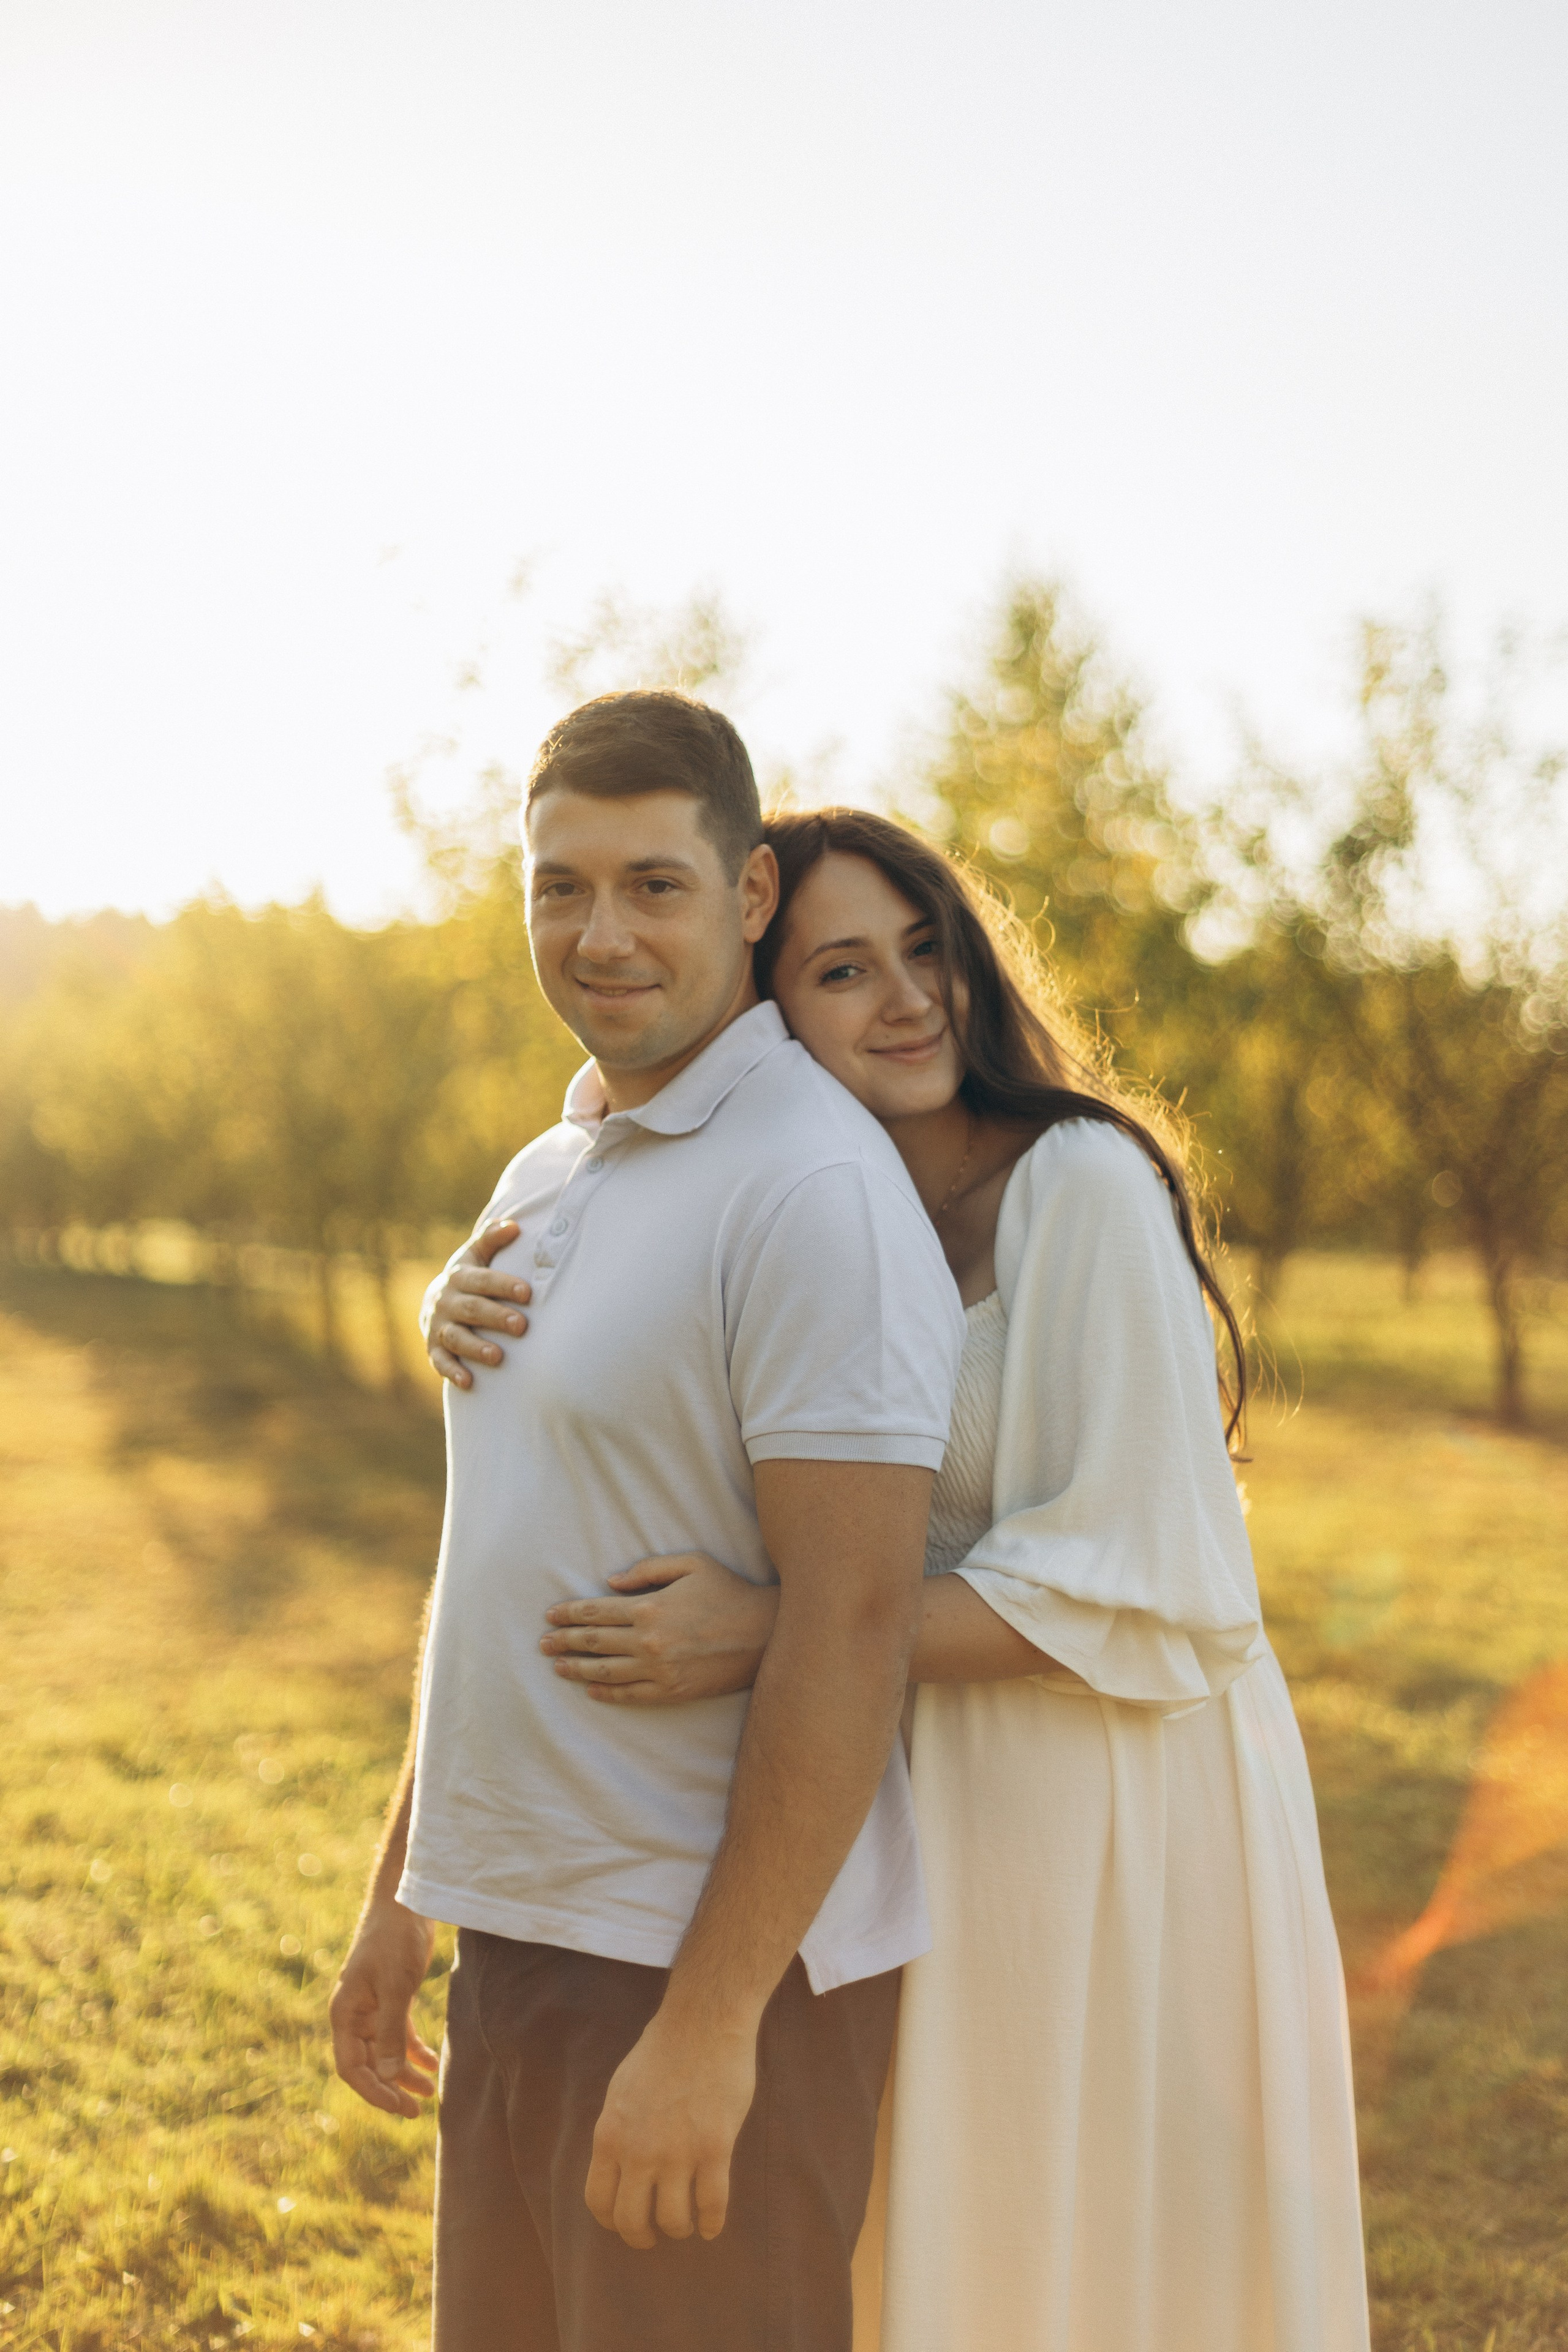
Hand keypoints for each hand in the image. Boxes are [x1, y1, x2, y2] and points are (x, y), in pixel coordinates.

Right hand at [329, 1902, 438, 2117]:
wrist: (404, 1902)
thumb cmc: (395, 1939)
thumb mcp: (396, 1986)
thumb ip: (391, 2030)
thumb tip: (386, 2073)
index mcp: (345, 2013)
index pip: (351, 2067)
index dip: (373, 2091)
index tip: (399, 2107)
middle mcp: (354, 2015)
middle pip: (367, 2065)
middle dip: (390, 2089)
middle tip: (417, 2111)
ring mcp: (371, 2007)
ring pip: (384, 2052)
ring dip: (403, 2073)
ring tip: (429, 2093)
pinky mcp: (390, 1998)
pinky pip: (397, 2035)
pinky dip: (413, 2051)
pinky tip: (431, 2064)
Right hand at [425, 1221, 530, 1387]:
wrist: (435, 1302)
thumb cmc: (469, 1278)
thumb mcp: (476, 1255)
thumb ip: (492, 1239)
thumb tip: (515, 1225)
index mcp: (460, 1277)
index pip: (483, 1280)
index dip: (504, 1285)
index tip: (528, 1293)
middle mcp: (447, 1301)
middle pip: (472, 1309)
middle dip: (496, 1317)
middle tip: (522, 1326)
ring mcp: (438, 1326)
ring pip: (456, 1337)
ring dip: (476, 1348)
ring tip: (498, 1357)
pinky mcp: (434, 1348)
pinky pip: (440, 1361)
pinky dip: (452, 1372)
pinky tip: (468, 1382)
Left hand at [541, 1554, 778, 1705]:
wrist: (764, 1633)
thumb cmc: (728, 1592)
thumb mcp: (691, 1564)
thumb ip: (648, 1569)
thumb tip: (611, 1582)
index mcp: (650, 1607)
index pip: (596, 1612)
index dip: (569, 1615)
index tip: (550, 1616)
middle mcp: (649, 1641)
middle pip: (594, 1643)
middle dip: (563, 1642)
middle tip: (542, 1643)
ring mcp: (660, 1670)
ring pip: (606, 1672)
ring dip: (577, 1669)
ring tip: (556, 1667)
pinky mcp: (673, 1691)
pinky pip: (631, 1695)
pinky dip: (607, 1693)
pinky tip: (591, 1690)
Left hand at [586, 2003, 757, 2245]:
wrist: (702, 2023)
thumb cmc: (662, 2050)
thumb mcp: (620, 2090)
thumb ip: (618, 2132)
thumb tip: (618, 2165)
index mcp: (610, 2135)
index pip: (598, 2200)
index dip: (611, 2221)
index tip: (624, 2223)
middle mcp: (639, 2151)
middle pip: (631, 2220)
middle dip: (641, 2236)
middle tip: (653, 2236)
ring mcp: (678, 2152)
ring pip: (673, 2219)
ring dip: (678, 2228)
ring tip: (685, 2224)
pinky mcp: (715, 2148)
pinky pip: (711, 2204)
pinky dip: (711, 2223)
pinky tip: (711, 2227)